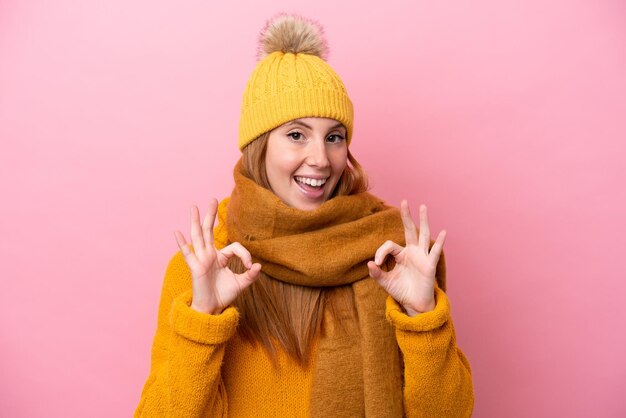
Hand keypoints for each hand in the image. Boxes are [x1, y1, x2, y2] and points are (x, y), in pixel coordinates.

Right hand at [174, 198, 261, 313]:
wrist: (212, 309)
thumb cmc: (224, 295)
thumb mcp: (241, 284)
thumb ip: (250, 275)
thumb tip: (259, 266)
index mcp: (220, 257)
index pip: (234, 247)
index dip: (244, 255)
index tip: (250, 266)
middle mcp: (209, 255)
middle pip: (209, 231)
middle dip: (210, 215)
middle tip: (212, 199)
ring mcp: (201, 260)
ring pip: (198, 237)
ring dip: (195, 221)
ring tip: (193, 207)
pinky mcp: (195, 268)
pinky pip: (187, 254)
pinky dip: (181, 243)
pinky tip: (176, 232)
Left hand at [367, 200, 445, 315]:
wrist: (414, 304)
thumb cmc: (401, 291)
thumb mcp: (385, 282)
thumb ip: (376, 273)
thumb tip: (369, 264)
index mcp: (401, 255)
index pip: (389, 245)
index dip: (380, 252)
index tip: (376, 263)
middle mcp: (412, 252)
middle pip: (409, 230)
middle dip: (406, 216)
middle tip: (404, 201)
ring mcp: (422, 257)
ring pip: (423, 235)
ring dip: (423, 221)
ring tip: (423, 207)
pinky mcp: (429, 265)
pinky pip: (435, 252)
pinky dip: (439, 242)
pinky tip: (443, 232)